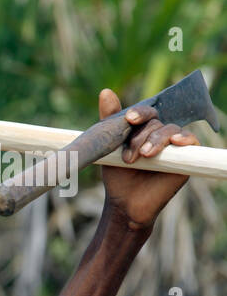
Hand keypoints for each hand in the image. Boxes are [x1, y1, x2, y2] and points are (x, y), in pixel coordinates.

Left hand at [98, 87, 197, 229]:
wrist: (125, 203)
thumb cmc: (118, 176)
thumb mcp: (109, 148)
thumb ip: (110, 121)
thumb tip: (106, 92)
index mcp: (143, 130)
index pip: (145, 113)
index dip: (138, 113)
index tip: (128, 119)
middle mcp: (160, 135)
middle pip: (155, 122)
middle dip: (139, 138)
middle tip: (129, 157)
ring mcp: (174, 146)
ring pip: (170, 130)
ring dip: (155, 141)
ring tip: (143, 157)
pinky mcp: (186, 158)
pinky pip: (190, 140)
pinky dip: (184, 139)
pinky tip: (174, 143)